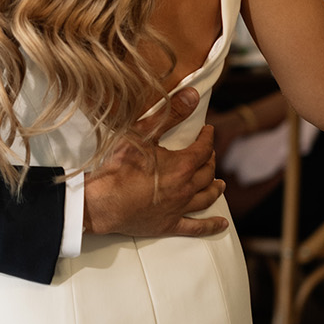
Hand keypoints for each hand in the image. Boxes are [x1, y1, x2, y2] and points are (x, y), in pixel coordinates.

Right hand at [83, 119, 226, 237]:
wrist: (102, 202)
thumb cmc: (119, 168)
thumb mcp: (143, 133)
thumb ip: (170, 114)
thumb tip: (192, 96)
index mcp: (182, 166)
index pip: (203, 149)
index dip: (207, 138)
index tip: (207, 131)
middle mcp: (186, 188)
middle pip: (207, 173)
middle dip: (210, 160)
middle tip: (208, 154)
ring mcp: (179, 208)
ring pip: (206, 198)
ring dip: (215, 189)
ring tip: (220, 184)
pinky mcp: (169, 225)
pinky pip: (196, 227)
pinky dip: (210, 226)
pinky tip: (221, 224)